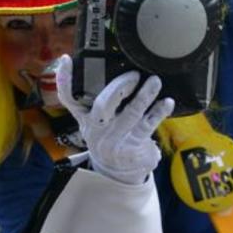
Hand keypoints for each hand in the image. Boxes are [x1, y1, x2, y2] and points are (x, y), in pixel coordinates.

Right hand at [54, 56, 173, 185]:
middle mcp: (95, 128)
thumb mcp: (94, 123)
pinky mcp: (132, 147)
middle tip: (135, 75)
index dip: (64, 80)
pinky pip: (147, 126)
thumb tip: (109, 67)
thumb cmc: (108, 137)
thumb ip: (95, 102)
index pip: (69, 98)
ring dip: (144, 95)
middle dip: (119, 87)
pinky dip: (158, 112)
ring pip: (130, 113)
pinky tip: (167, 102)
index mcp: (84, 118)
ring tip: (155, 81)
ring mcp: (114, 139)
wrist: (117, 172)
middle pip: (102, 105)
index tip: (66, 59)